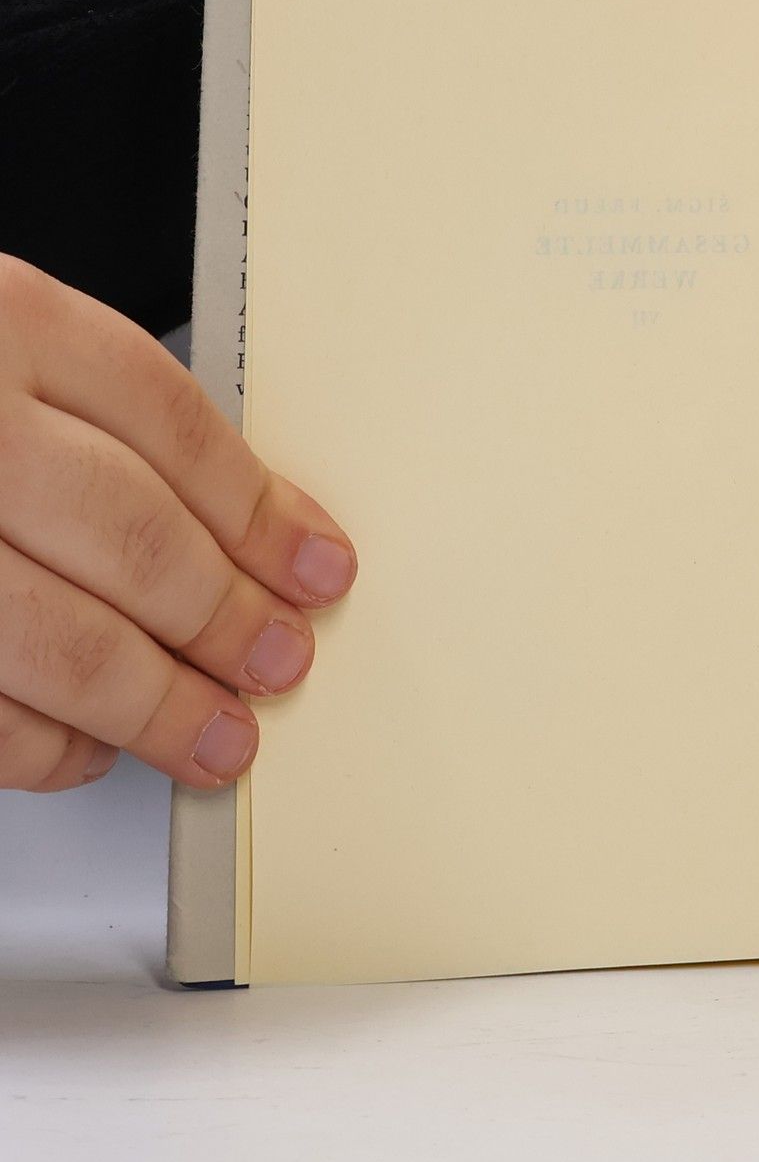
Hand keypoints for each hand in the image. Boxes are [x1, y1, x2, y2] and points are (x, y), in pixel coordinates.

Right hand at [0, 259, 355, 792]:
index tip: (318, 567)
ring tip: (215, 736)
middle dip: (224, 618)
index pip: (169, 421)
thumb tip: (246, 522)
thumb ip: (84, 412)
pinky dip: (37, 745)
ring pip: (55, 637)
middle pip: (129, 536)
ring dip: (152, 703)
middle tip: (278, 662)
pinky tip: (84, 749)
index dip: (261, 508)